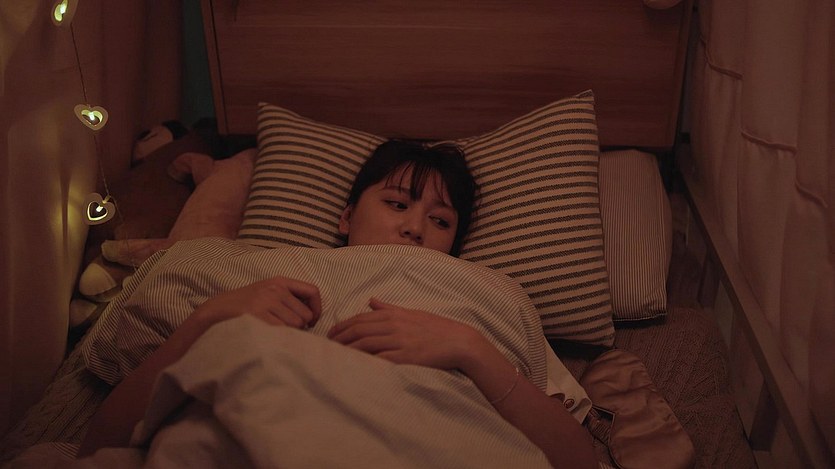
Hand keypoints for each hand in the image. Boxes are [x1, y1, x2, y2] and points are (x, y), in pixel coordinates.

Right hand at [190, 276, 321, 329]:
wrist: (217, 310)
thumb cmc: (246, 305)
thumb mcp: (268, 293)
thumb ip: (289, 298)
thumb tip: (313, 315)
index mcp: (280, 281)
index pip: (313, 291)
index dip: (317, 308)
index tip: (312, 321)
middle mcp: (275, 289)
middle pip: (305, 314)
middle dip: (300, 326)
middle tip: (286, 330)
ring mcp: (266, 301)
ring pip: (296, 325)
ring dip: (289, 333)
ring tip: (274, 331)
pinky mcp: (258, 315)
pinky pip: (282, 331)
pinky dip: (279, 337)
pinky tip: (269, 336)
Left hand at [327, 298, 485, 369]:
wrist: (458, 341)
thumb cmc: (435, 327)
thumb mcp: (410, 313)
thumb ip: (388, 307)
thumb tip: (371, 300)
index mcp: (393, 314)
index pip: (360, 319)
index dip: (342, 326)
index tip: (331, 334)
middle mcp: (394, 326)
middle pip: (358, 330)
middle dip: (340, 338)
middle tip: (327, 345)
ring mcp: (399, 342)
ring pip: (365, 344)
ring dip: (348, 350)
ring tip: (336, 356)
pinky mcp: (406, 357)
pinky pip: (380, 359)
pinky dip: (365, 361)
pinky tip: (355, 366)